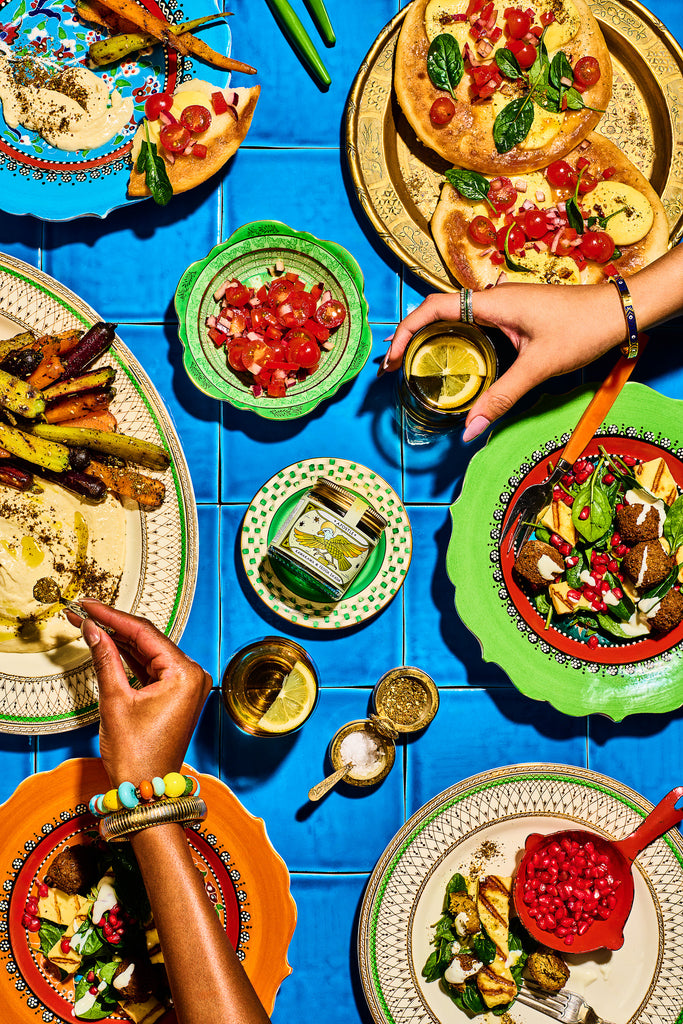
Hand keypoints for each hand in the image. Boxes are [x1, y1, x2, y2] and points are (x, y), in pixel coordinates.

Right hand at [72, 600, 211, 787]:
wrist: (145, 791)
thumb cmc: (137, 754)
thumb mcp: (115, 701)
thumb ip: (105, 659)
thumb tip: (93, 629)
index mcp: (185, 674)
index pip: (145, 633)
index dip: (112, 616)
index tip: (89, 605)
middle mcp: (192, 675)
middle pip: (147, 640)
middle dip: (114, 626)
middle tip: (84, 612)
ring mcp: (185, 685)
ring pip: (147, 652)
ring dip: (119, 640)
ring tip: (90, 624)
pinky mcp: (176, 695)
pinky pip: (151, 668)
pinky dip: (129, 658)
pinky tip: (107, 644)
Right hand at [382, 283, 624, 438]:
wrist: (619, 312)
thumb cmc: (582, 329)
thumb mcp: (537, 368)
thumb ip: (500, 399)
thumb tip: (470, 429)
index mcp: (493, 303)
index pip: (433, 308)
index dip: (405, 332)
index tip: (390, 359)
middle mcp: (493, 299)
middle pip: (437, 312)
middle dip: (410, 338)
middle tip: (393, 369)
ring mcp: (503, 306)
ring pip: (455, 318)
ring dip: (431, 340)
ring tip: (414, 368)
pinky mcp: (514, 315)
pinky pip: (473, 325)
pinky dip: (454, 341)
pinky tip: (454, 364)